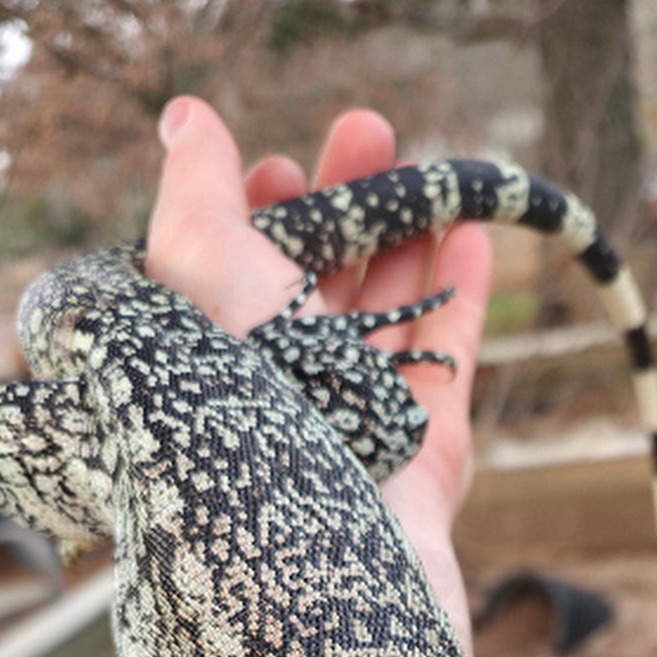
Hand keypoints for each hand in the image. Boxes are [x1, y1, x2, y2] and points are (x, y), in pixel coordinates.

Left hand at [147, 97, 492, 643]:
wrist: (315, 539)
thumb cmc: (235, 402)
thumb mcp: (199, 269)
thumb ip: (196, 192)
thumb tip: (186, 117)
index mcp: (212, 368)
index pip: (231, 278)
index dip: (253, 212)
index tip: (276, 163)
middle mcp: (280, 403)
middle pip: (316, 287)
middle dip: (342, 203)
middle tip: (369, 128)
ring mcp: (355, 431)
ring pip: (385, 319)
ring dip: (404, 238)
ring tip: (422, 173)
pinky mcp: (424, 457)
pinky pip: (446, 361)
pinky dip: (461, 295)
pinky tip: (470, 235)